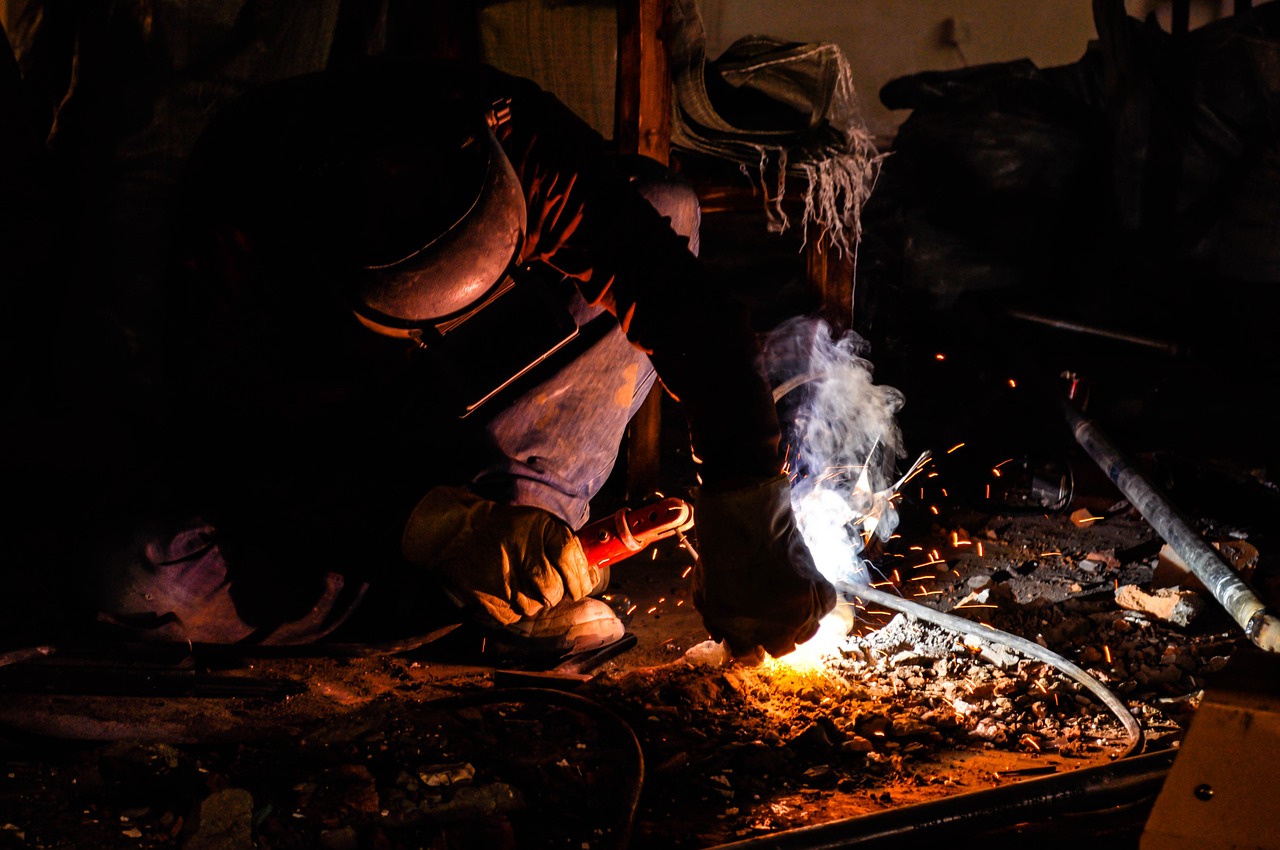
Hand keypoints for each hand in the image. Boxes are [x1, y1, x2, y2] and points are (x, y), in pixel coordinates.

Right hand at [401, 486, 598, 625]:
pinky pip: (516, 616)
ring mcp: (503, 585)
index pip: (571, 565)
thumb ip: (569, 546)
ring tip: (523, 582)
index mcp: (539, 534)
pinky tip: (508, 590)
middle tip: (544, 580)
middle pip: (553, 593)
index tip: (578, 585)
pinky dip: (517, 607)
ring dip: (536, 600)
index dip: (579, 580)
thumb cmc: (508, 529)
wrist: (460, 534)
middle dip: (555, 591)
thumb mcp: (542, 523)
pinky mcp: (489, 603)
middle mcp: (521, 560)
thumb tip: (593, 573)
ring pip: (536, 608)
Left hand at [692, 474, 836, 663]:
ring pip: (805, 633)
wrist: (746, 520)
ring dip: (796, 620)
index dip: (749, 645)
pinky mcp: (820, 592)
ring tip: (784, 597)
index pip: (750, 658)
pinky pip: (823, 609)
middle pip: (780, 648)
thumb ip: (716, 623)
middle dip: (772, 635)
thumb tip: (726, 638)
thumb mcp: (704, 595)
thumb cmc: (720, 553)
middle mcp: (775, 631)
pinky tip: (801, 588)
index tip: (750, 633)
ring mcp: (801, 614)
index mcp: (741, 634)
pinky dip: (815, 601)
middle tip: (768, 612)